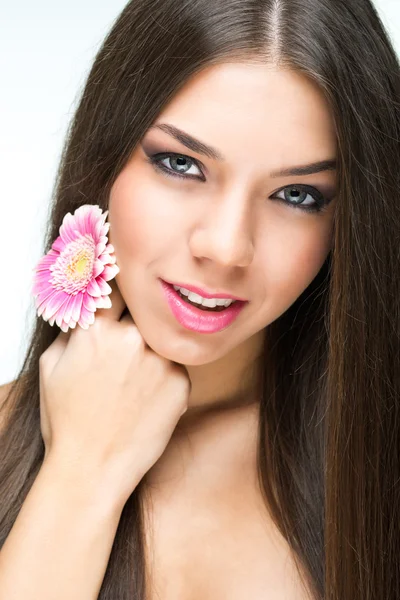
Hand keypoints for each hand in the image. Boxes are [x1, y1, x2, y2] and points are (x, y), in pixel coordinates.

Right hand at [38, 279, 190, 502]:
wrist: (93, 469)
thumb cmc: (67, 421)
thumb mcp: (51, 367)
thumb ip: (73, 329)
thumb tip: (88, 309)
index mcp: (97, 330)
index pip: (113, 284)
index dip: (116, 284)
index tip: (121, 284)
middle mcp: (132, 338)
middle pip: (143, 309)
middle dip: (136, 318)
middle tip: (127, 342)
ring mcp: (161, 360)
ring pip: (160, 337)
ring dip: (151, 348)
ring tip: (133, 379)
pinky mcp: (181, 383)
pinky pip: (175, 364)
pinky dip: (164, 374)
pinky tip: (146, 398)